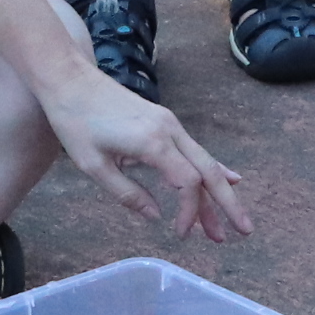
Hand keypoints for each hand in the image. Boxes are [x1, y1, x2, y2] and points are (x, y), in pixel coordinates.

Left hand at [36, 72, 252, 241]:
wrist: (69, 80)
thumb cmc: (75, 122)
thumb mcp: (94, 165)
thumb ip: (128, 194)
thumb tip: (156, 216)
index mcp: (153, 143)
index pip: (188, 183)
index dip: (190, 212)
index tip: (180, 234)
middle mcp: (169, 131)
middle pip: (208, 171)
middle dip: (227, 203)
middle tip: (244, 231)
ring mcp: (169, 124)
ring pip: (203, 161)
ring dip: (217, 192)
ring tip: (227, 224)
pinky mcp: (164, 121)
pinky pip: (193, 150)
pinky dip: (211, 168)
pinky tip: (230, 179)